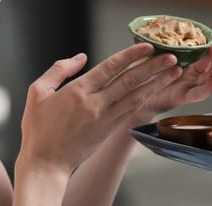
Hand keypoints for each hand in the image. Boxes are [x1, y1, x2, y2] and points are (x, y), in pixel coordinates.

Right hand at [17, 43, 182, 174]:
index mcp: (77, 91)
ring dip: (157, 82)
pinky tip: (157, 90)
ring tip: (174, 71)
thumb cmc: (38, 129)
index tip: (148, 46)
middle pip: (130, 80)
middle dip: (153, 66)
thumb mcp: (37, 92)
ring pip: (136, 96)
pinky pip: (131, 110)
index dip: (131, 55)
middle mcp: (95, 104)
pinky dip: (146, 98)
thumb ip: (59, 70)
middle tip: (173, 55)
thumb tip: (81, 57)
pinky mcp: (109, 130)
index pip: (110, 67)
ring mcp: (105, 118)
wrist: (45, 164)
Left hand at [133, 31, 211, 121]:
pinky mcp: (185, 95)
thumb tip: (156, 30)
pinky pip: (200, 93)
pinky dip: (209, 87)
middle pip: (208, 61)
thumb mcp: (151, 54)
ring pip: (209, 76)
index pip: (202, 48)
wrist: (134, 95)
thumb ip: (157, 44)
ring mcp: (189, 83)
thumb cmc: (143, 73)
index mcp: (184, 57)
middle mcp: (189, 70)